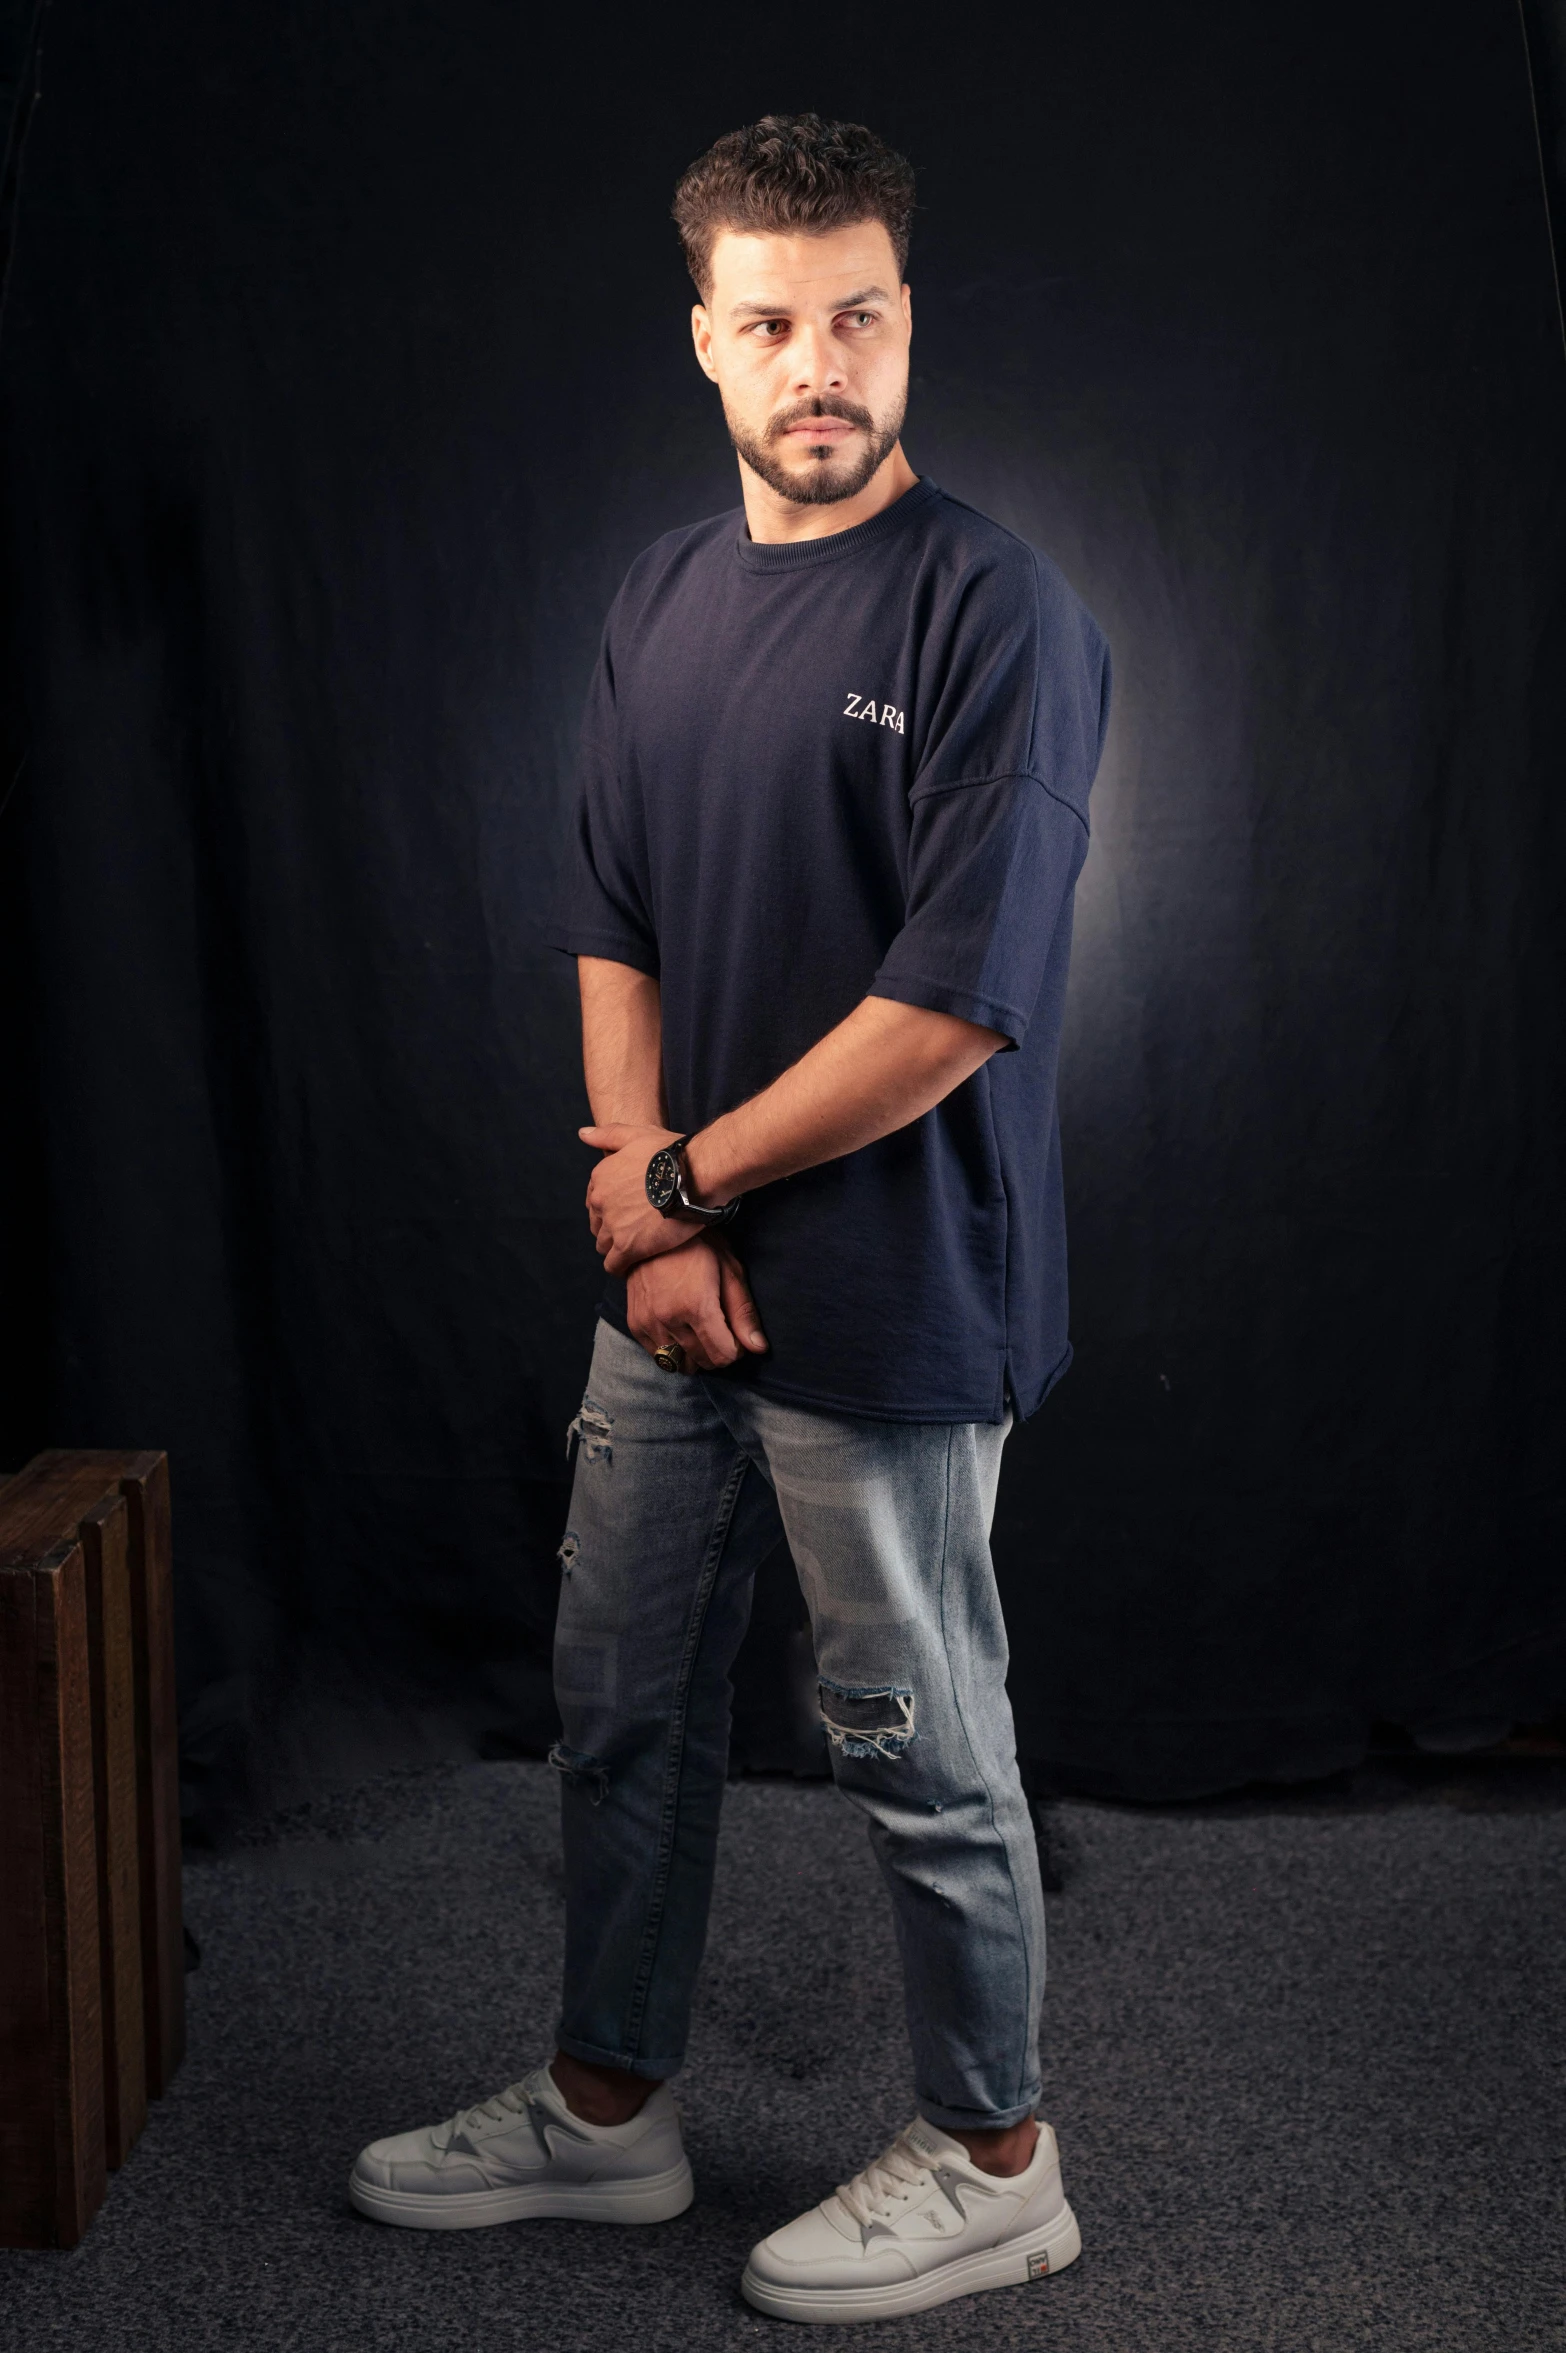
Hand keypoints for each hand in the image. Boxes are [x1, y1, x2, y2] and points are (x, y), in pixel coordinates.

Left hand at [581, 1121, 697, 1274]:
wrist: (696, 1174)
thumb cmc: (672, 1153)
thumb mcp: (637, 1134)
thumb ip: (607, 1135)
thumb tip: (582, 1135)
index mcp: (600, 1177)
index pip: (594, 1202)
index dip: (609, 1208)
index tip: (625, 1213)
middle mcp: (600, 1201)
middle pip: (597, 1224)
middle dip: (611, 1229)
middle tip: (633, 1231)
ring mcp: (612, 1225)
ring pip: (603, 1245)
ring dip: (616, 1248)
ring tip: (636, 1248)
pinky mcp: (628, 1246)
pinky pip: (614, 1265)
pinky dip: (620, 1267)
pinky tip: (633, 1265)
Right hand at [626, 1236, 767, 1371]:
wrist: (656, 1227)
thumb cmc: (700, 1245)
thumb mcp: (730, 1271)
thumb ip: (743, 1313)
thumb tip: (758, 1348)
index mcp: (696, 1306)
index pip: (722, 1356)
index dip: (735, 1350)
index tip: (735, 1334)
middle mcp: (669, 1319)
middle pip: (703, 1361)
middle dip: (717, 1353)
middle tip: (720, 1331)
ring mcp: (649, 1322)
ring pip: (679, 1363)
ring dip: (695, 1355)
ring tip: (701, 1331)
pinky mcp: (635, 1323)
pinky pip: (657, 1355)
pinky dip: (673, 1350)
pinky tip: (681, 1330)